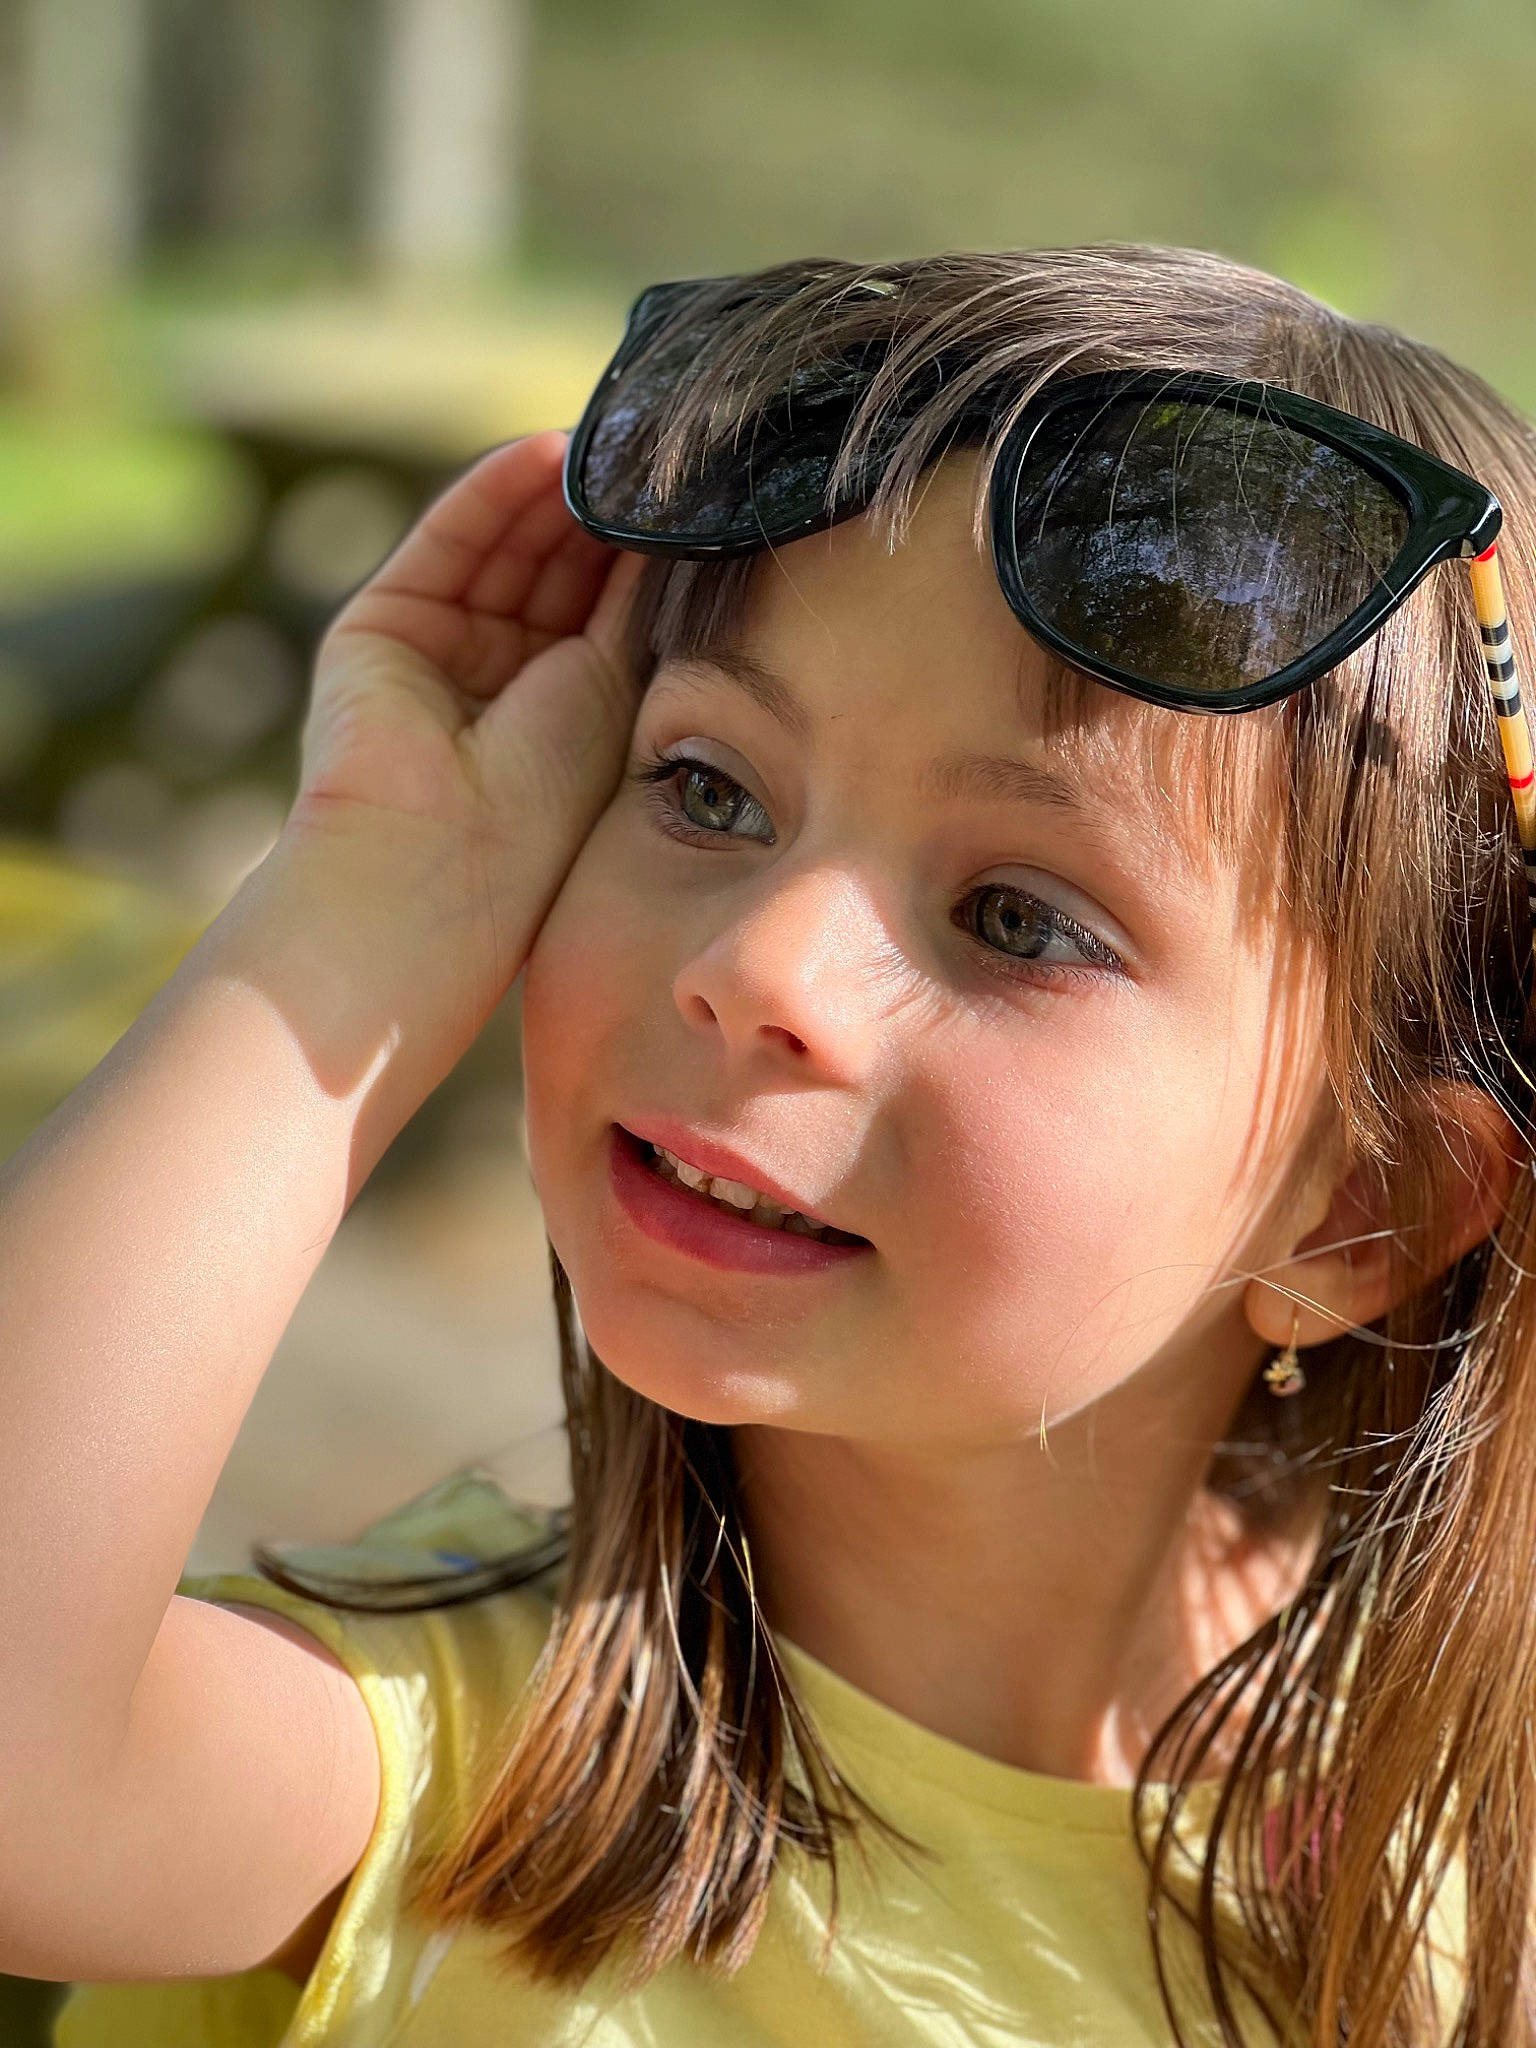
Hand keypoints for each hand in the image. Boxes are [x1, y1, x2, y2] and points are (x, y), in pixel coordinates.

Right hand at [288, 430, 642, 1011]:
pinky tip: (548, 455)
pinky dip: (495, 494)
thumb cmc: (542, 814)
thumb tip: (674, 528)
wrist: (439, 871)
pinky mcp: (380, 626)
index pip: (596, 606)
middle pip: (551, 568)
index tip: (689, 493)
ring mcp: (434, 651)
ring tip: (615, 444)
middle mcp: (493, 680)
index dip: (636, 551)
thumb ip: (631, 607)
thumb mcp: (612, 688)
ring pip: (505, 548)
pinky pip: (447, 544)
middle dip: (600, 512)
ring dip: (557, 494)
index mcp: (553, 713)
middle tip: (657, 450)